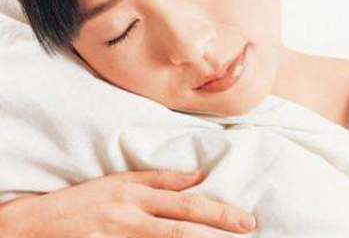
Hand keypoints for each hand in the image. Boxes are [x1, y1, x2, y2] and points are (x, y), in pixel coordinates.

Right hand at [0, 169, 256, 237]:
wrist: (42, 222)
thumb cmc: (89, 198)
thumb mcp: (124, 180)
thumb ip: (161, 179)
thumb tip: (198, 176)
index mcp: (137, 193)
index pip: (185, 202)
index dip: (217, 210)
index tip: (243, 218)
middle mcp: (133, 216)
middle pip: (183, 226)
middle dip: (219, 230)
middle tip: (247, 230)